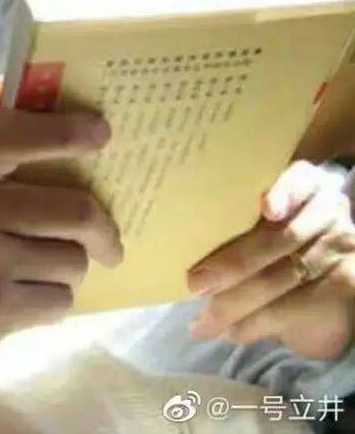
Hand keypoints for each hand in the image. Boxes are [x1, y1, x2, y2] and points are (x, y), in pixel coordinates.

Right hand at [0, 81, 121, 372]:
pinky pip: (57, 302)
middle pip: (71, 210)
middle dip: (101, 227)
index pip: (10, 134)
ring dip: (68, 266)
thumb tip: (12, 83)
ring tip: (40, 267)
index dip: (62, 131)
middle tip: (107, 239)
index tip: (100, 132)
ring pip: (71, 260)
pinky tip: (18, 296)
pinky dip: (48, 300)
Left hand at [186, 160, 354, 359]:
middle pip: (280, 239)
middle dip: (234, 264)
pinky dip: (258, 323)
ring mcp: (338, 248)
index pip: (300, 180)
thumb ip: (234, 214)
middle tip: (194, 284)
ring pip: (283, 279)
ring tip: (202, 323)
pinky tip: (232, 332)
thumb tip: (176, 234)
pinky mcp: (346, 285)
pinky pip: (296, 309)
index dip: (284, 192)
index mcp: (304, 185)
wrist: (325, 263)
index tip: (267, 207)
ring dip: (236, 305)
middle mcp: (326, 212)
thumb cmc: (269, 229)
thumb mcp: (257, 213)